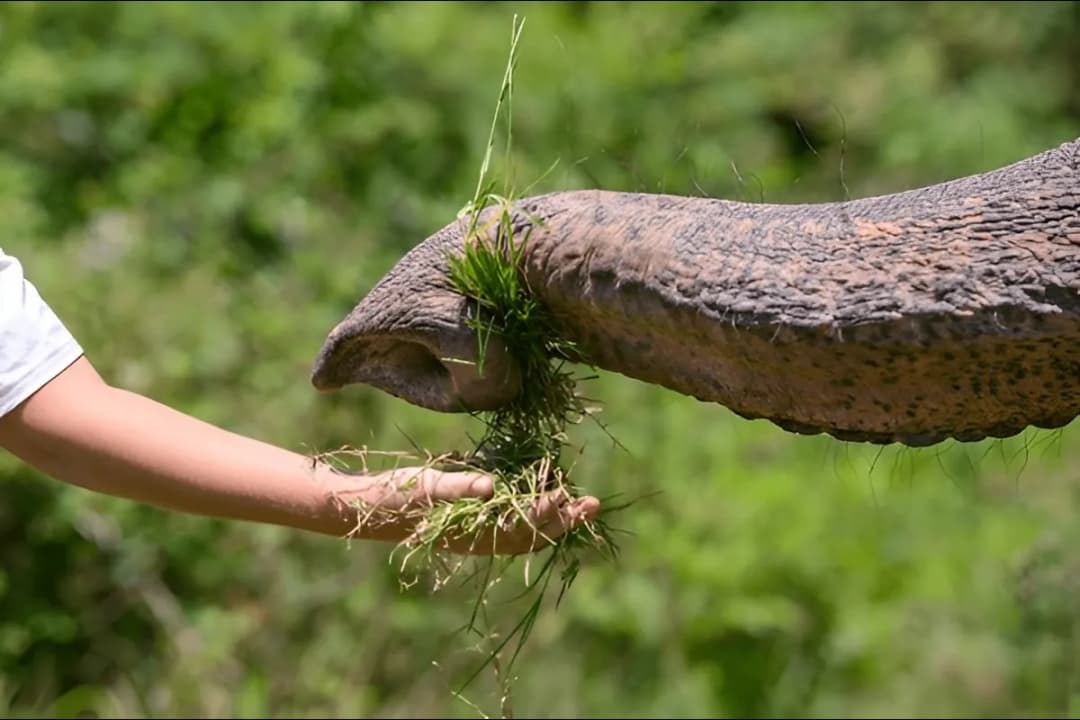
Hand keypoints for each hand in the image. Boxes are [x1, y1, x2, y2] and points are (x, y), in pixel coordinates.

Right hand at [336, 466, 601, 555]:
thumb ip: (459, 485)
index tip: (568, 495)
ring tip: (578, 502)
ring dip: (554, 517)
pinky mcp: (469, 519)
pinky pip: (510, 523)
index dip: (548, 512)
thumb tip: (492, 486)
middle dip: (565, 520)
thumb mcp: (426, 486)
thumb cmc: (395, 496)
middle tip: (593, 504)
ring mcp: (476, 530)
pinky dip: (531, 510)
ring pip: (526, 530)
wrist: (366, 508)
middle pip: (533, 533)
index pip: (523, 527)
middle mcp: (480, 536)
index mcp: (474, 532)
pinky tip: (542, 492)